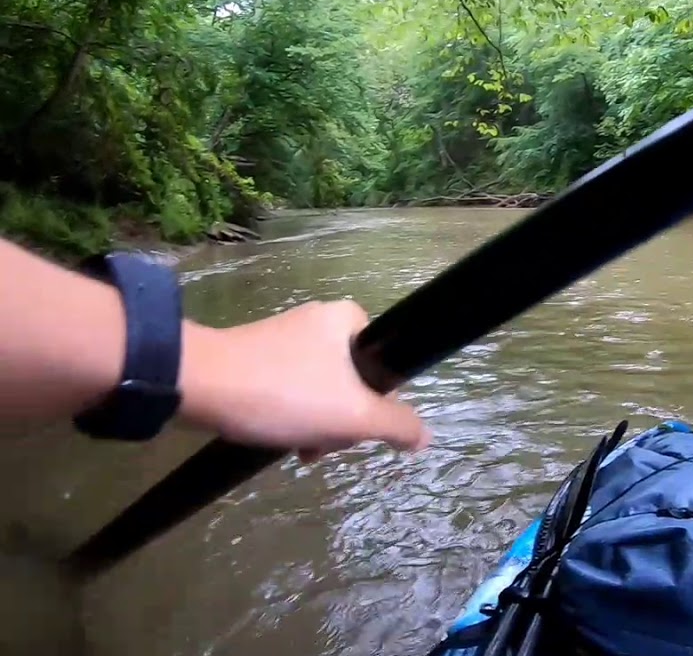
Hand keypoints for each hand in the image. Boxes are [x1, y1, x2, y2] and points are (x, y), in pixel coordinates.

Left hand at [178, 300, 430, 461]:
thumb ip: (396, 425)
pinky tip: (276, 438)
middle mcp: (316, 321)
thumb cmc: (282, 392)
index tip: (358, 424)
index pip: (383, 361)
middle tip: (324, 441)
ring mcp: (282, 339)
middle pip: (352, 380)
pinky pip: (289, 391)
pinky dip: (288, 416)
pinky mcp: (253, 358)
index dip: (378, 399)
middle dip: (342, 419)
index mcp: (346, 319)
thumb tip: (424, 437)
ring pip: (320, 390)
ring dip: (315, 424)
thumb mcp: (353, 416)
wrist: (195, 385)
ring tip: (297, 447)